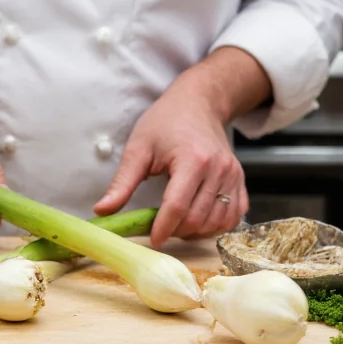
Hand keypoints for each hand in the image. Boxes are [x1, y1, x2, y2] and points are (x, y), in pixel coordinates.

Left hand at [94, 49, 267, 247]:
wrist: (198, 104)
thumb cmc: (166, 122)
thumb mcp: (138, 148)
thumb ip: (122, 183)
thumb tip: (102, 211)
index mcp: (192, 160)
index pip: (177, 206)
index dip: (162, 228)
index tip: (152, 239)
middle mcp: (218, 169)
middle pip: (197, 218)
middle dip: (176, 230)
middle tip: (159, 227)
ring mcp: (233, 176)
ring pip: (217, 222)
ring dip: (195, 231)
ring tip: (176, 222)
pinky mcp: (240, 181)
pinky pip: (234, 216)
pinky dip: (216, 225)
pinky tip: (198, 220)